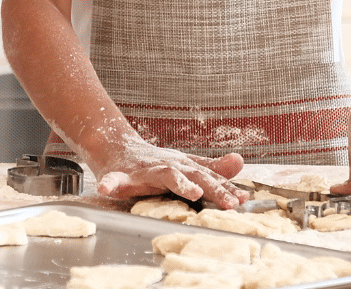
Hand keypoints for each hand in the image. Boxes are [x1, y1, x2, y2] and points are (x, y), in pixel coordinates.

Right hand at [90, 138, 246, 209]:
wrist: (115, 147)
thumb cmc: (153, 162)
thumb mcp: (184, 163)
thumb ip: (212, 167)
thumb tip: (240, 162)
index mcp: (182, 166)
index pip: (209, 177)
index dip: (226, 188)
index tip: (243, 200)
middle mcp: (167, 166)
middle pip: (195, 175)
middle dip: (213, 188)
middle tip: (230, 203)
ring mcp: (145, 170)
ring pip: (164, 175)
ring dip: (179, 182)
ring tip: (193, 192)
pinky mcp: (120, 175)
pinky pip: (114, 180)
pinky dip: (110, 183)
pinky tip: (106, 188)